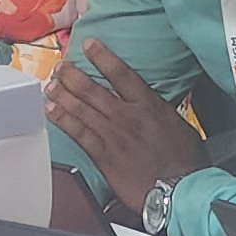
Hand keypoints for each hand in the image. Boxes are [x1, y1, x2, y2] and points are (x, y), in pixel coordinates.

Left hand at [43, 41, 209, 222]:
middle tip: (60, 65)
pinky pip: (79, 133)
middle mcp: (128, 116)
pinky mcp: (104, 155)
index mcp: (149, 106)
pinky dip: (63, 120)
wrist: (178, 190)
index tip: (89, 45)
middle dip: (73, 75)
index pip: (121, 74)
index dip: (102, 57)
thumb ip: (161, 113)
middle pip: (94, 89)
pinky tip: (52, 111)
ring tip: (50, 84)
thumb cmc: (185, 162)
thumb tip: (154, 106)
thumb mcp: (181, 126)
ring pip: (82, 109)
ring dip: (63, 95)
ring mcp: (113, 135)